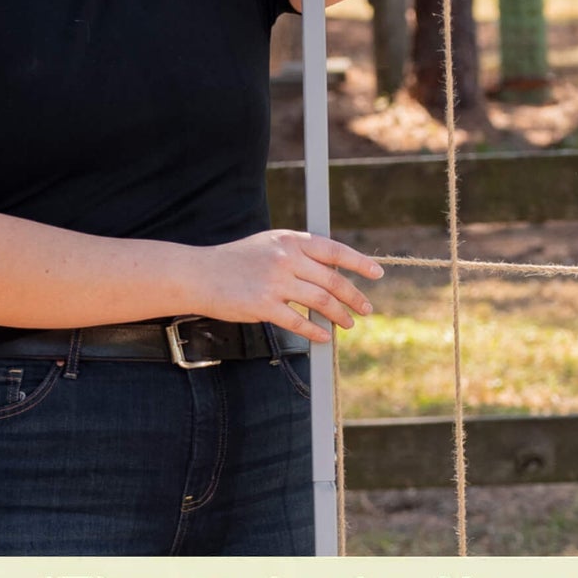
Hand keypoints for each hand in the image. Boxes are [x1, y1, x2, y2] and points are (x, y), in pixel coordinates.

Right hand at [189, 230, 382, 342]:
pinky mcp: (263, 305)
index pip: (334, 250)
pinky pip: (298, 322)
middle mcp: (286, 258)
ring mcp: (275, 282)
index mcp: (291, 240)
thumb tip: (331, 269)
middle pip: (332, 280)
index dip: (359, 263)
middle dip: (354, 297)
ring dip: (339, 316)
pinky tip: (323, 337)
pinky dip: (315, 331)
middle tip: (365, 309)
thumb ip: (299, 252)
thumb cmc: (237, 259)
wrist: (200, 273)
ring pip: (320, 301)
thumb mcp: (270, 243)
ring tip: (348, 324)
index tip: (376, 274)